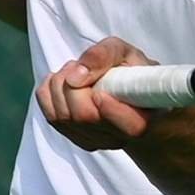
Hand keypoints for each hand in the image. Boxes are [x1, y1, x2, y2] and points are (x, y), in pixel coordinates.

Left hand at [36, 37, 157, 151]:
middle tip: (80, 66)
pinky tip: (64, 83)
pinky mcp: (78, 139)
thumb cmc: (132, 72)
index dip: (110, 109)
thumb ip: (105, 55)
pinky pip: (50, 116)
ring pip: (62, 117)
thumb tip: (76, 75)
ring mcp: (98, 141)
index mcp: (145, 116)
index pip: (132, 126)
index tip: (100, 92)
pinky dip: (49, 93)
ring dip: (60, 84)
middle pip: (84, 116)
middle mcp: (121, 136)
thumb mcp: (126, 53)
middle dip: (73, 83)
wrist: (131, 94)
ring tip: (75, 72)